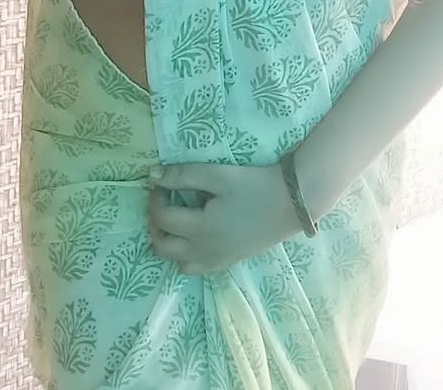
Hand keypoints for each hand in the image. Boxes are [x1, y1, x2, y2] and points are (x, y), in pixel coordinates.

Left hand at [146, 160, 300, 275]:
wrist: (290, 204)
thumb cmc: (254, 186)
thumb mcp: (218, 175)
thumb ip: (183, 175)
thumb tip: (152, 176)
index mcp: (200, 229)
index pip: (161, 218)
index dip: (154, 198)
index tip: (159, 182)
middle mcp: (204, 252)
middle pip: (162, 246)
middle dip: (154, 223)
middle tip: (161, 201)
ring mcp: (216, 261)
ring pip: (176, 262)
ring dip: (167, 242)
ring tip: (174, 219)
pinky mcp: (228, 262)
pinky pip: (195, 268)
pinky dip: (184, 255)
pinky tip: (193, 235)